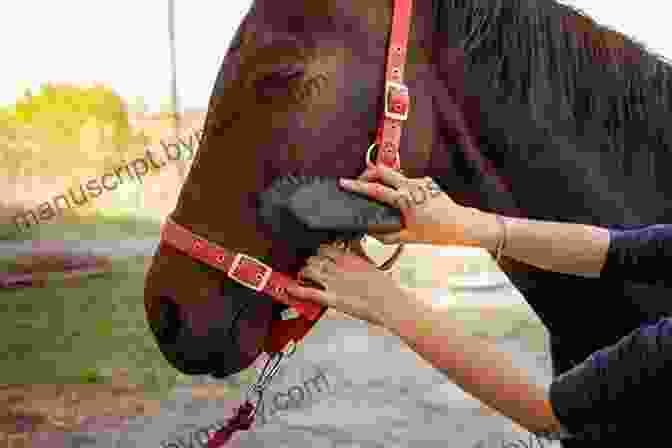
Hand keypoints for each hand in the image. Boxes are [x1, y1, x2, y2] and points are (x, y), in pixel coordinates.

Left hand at [285, 243, 409, 325]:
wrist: (389, 304)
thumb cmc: (384, 288)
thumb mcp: (371, 264)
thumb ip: (359, 252)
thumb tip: (354, 242)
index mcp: (349, 258)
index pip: (326, 247)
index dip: (319, 248)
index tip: (317, 249)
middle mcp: (339, 268)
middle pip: (315, 257)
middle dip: (310, 259)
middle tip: (307, 262)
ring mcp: (334, 283)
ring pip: (309, 270)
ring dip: (303, 271)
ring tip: (301, 272)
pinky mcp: (332, 298)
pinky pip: (310, 292)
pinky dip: (297, 290)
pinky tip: (289, 287)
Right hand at [341, 161, 490, 247]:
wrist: (461, 225)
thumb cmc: (438, 231)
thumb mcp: (409, 238)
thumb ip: (386, 236)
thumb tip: (371, 233)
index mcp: (405, 200)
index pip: (375, 190)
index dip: (357, 186)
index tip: (345, 182)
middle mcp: (412, 186)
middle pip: (382, 170)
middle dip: (367, 173)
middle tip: (359, 180)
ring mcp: (420, 181)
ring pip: (395, 175)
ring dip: (385, 181)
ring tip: (381, 195)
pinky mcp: (427, 182)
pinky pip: (407, 181)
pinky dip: (400, 188)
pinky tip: (403, 201)